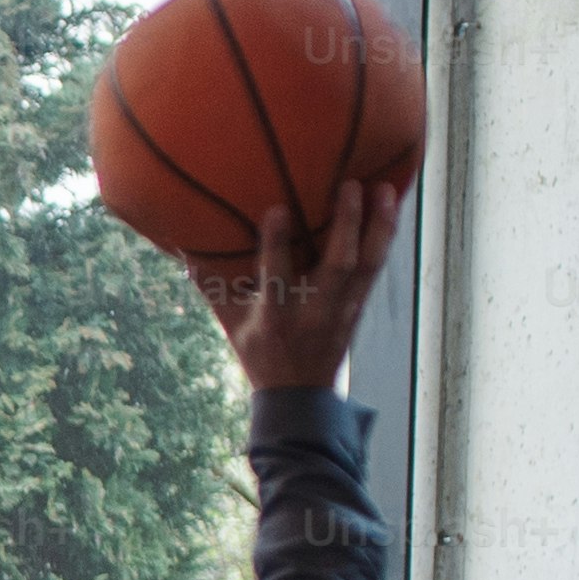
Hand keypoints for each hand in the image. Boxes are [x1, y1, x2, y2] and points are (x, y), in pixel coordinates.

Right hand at [189, 176, 408, 393]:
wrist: (301, 393)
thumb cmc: (260, 352)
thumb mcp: (230, 324)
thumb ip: (212, 287)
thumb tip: (186, 250)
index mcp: (275, 316)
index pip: (275, 277)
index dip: (276, 244)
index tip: (277, 209)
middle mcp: (314, 310)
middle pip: (337, 265)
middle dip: (347, 225)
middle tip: (351, 186)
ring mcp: (342, 307)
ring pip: (367, 263)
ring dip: (379, 225)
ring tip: (385, 188)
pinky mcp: (359, 304)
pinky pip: (376, 266)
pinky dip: (385, 235)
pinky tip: (392, 206)